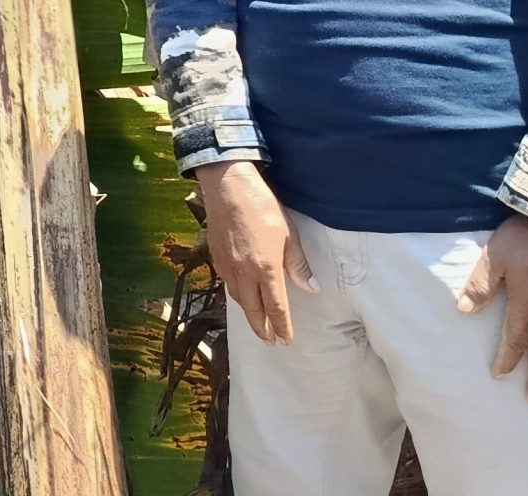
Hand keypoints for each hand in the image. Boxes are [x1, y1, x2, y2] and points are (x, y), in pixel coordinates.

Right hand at [198, 160, 314, 343]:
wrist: (227, 186)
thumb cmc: (263, 207)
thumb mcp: (289, 234)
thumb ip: (299, 264)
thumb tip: (311, 289)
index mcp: (266, 268)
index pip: (275, 307)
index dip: (281, 326)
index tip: (286, 339)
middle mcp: (244, 272)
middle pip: (252, 310)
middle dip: (262, 329)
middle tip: (270, 341)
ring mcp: (227, 265)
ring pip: (237, 298)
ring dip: (248, 314)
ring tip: (257, 322)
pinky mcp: (216, 255)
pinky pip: (227, 283)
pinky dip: (236, 295)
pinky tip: (240, 294)